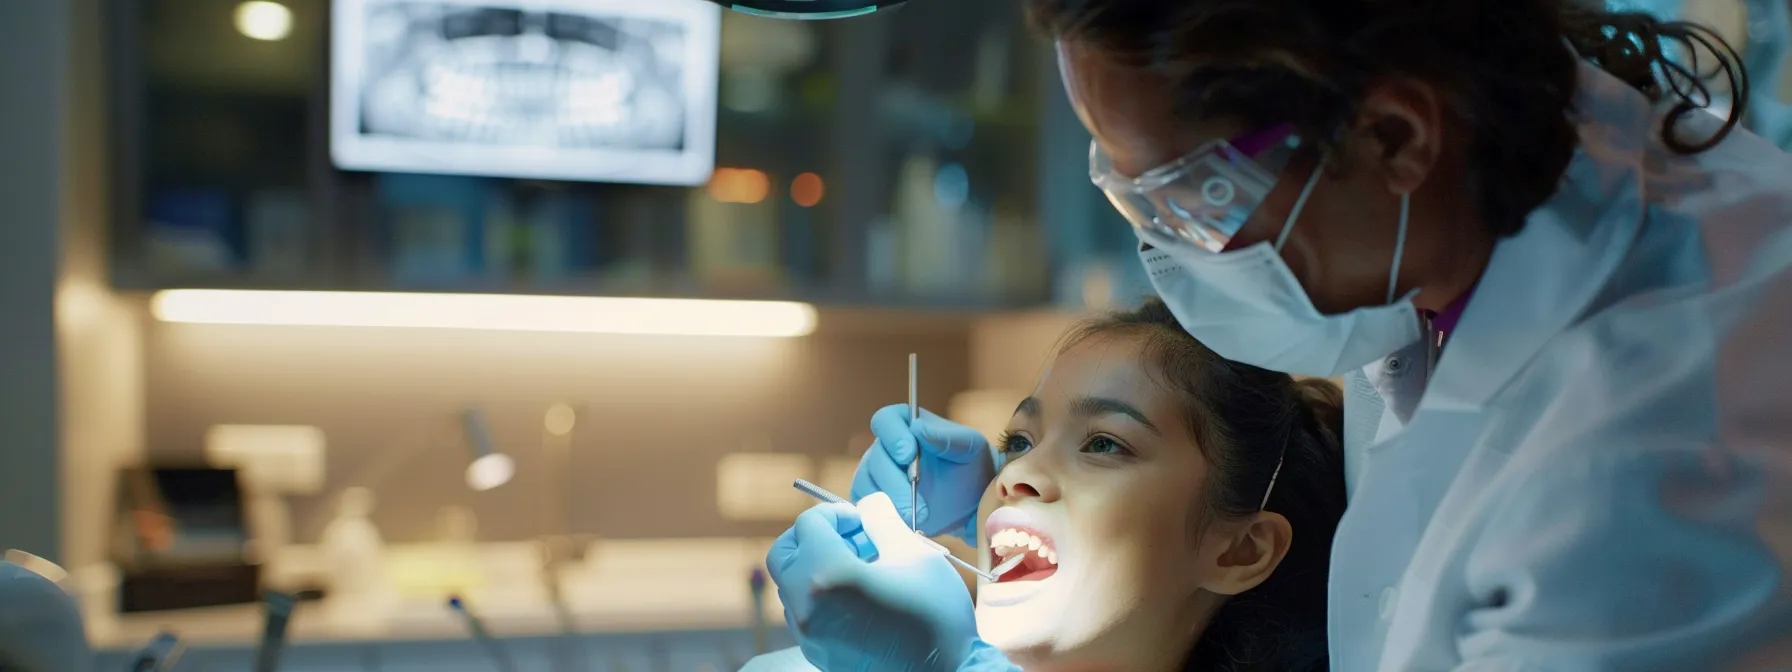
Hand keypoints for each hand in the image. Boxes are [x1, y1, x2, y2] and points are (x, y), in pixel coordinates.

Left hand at [765, 493, 993, 671]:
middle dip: (811, 536)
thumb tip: (869, 502)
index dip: (836, 513)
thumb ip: (883, 522)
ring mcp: (809, 635)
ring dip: (814, 565)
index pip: (809, 524)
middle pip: (783, 553)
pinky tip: (858, 596)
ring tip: (859, 567)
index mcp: (828, 576)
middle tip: (849, 537)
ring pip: (789, 584)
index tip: (863, 520)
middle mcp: (807, 606)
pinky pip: (803, 612)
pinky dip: (819, 593)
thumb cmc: (936, 617)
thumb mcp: (916, 556)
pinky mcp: (817, 654)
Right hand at [851, 405, 995, 544]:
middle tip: (918, 502)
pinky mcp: (875, 502)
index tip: (908, 455)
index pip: (885, 421)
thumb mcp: (969, 447)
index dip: (892, 436)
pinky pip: (867, 508)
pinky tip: (906, 524)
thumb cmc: (970, 466)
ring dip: (890, 504)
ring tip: (917, 517)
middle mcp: (885, 449)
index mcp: (905, 425)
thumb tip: (917, 427)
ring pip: (866, 486)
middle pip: (874, 459)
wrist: (971, 503)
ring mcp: (877, 476)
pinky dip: (883, 517)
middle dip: (895, 483)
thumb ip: (945, 436)